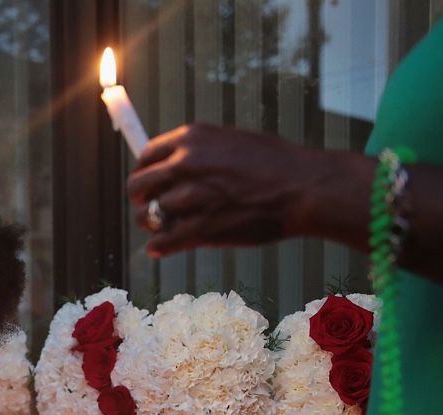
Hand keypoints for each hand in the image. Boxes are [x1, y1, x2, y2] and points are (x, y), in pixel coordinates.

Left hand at [126, 123, 310, 257]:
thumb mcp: (231, 141)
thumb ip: (199, 151)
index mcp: (192, 138)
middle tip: (146, 208)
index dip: (143, 171)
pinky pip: (164, 241)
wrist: (303, 187)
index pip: (147, 155)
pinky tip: (159, 248)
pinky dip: (159, 247)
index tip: (146, 183)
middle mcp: (186, 164)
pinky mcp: (201, 228)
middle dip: (140, 199)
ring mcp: (192, 197)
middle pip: (139, 185)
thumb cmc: (275, 164)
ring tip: (159, 229)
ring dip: (151, 225)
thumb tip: (173, 164)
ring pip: (149, 216)